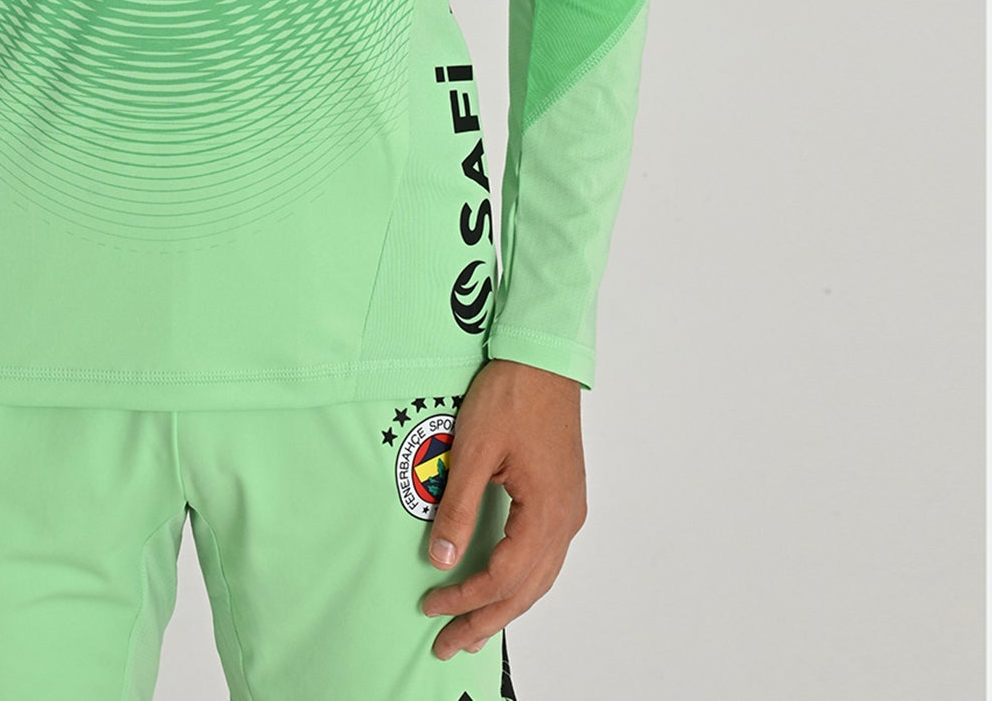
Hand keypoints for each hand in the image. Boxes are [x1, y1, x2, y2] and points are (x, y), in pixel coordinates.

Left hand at [419, 357, 586, 659]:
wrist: (543, 357)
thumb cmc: (512, 394)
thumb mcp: (474, 449)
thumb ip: (458, 507)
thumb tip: (440, 558)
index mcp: (547, 511)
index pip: (504, 577)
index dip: (466, 599)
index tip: (432, 608)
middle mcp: (566, 520)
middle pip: (526, 591)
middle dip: (485, 621)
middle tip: (448, 645)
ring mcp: (570, 510)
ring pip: (539, 579)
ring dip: (504, 607)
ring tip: (471, 630)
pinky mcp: (565, 498)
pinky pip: (544, 558)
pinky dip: (520, 582)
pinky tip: (501, 589)